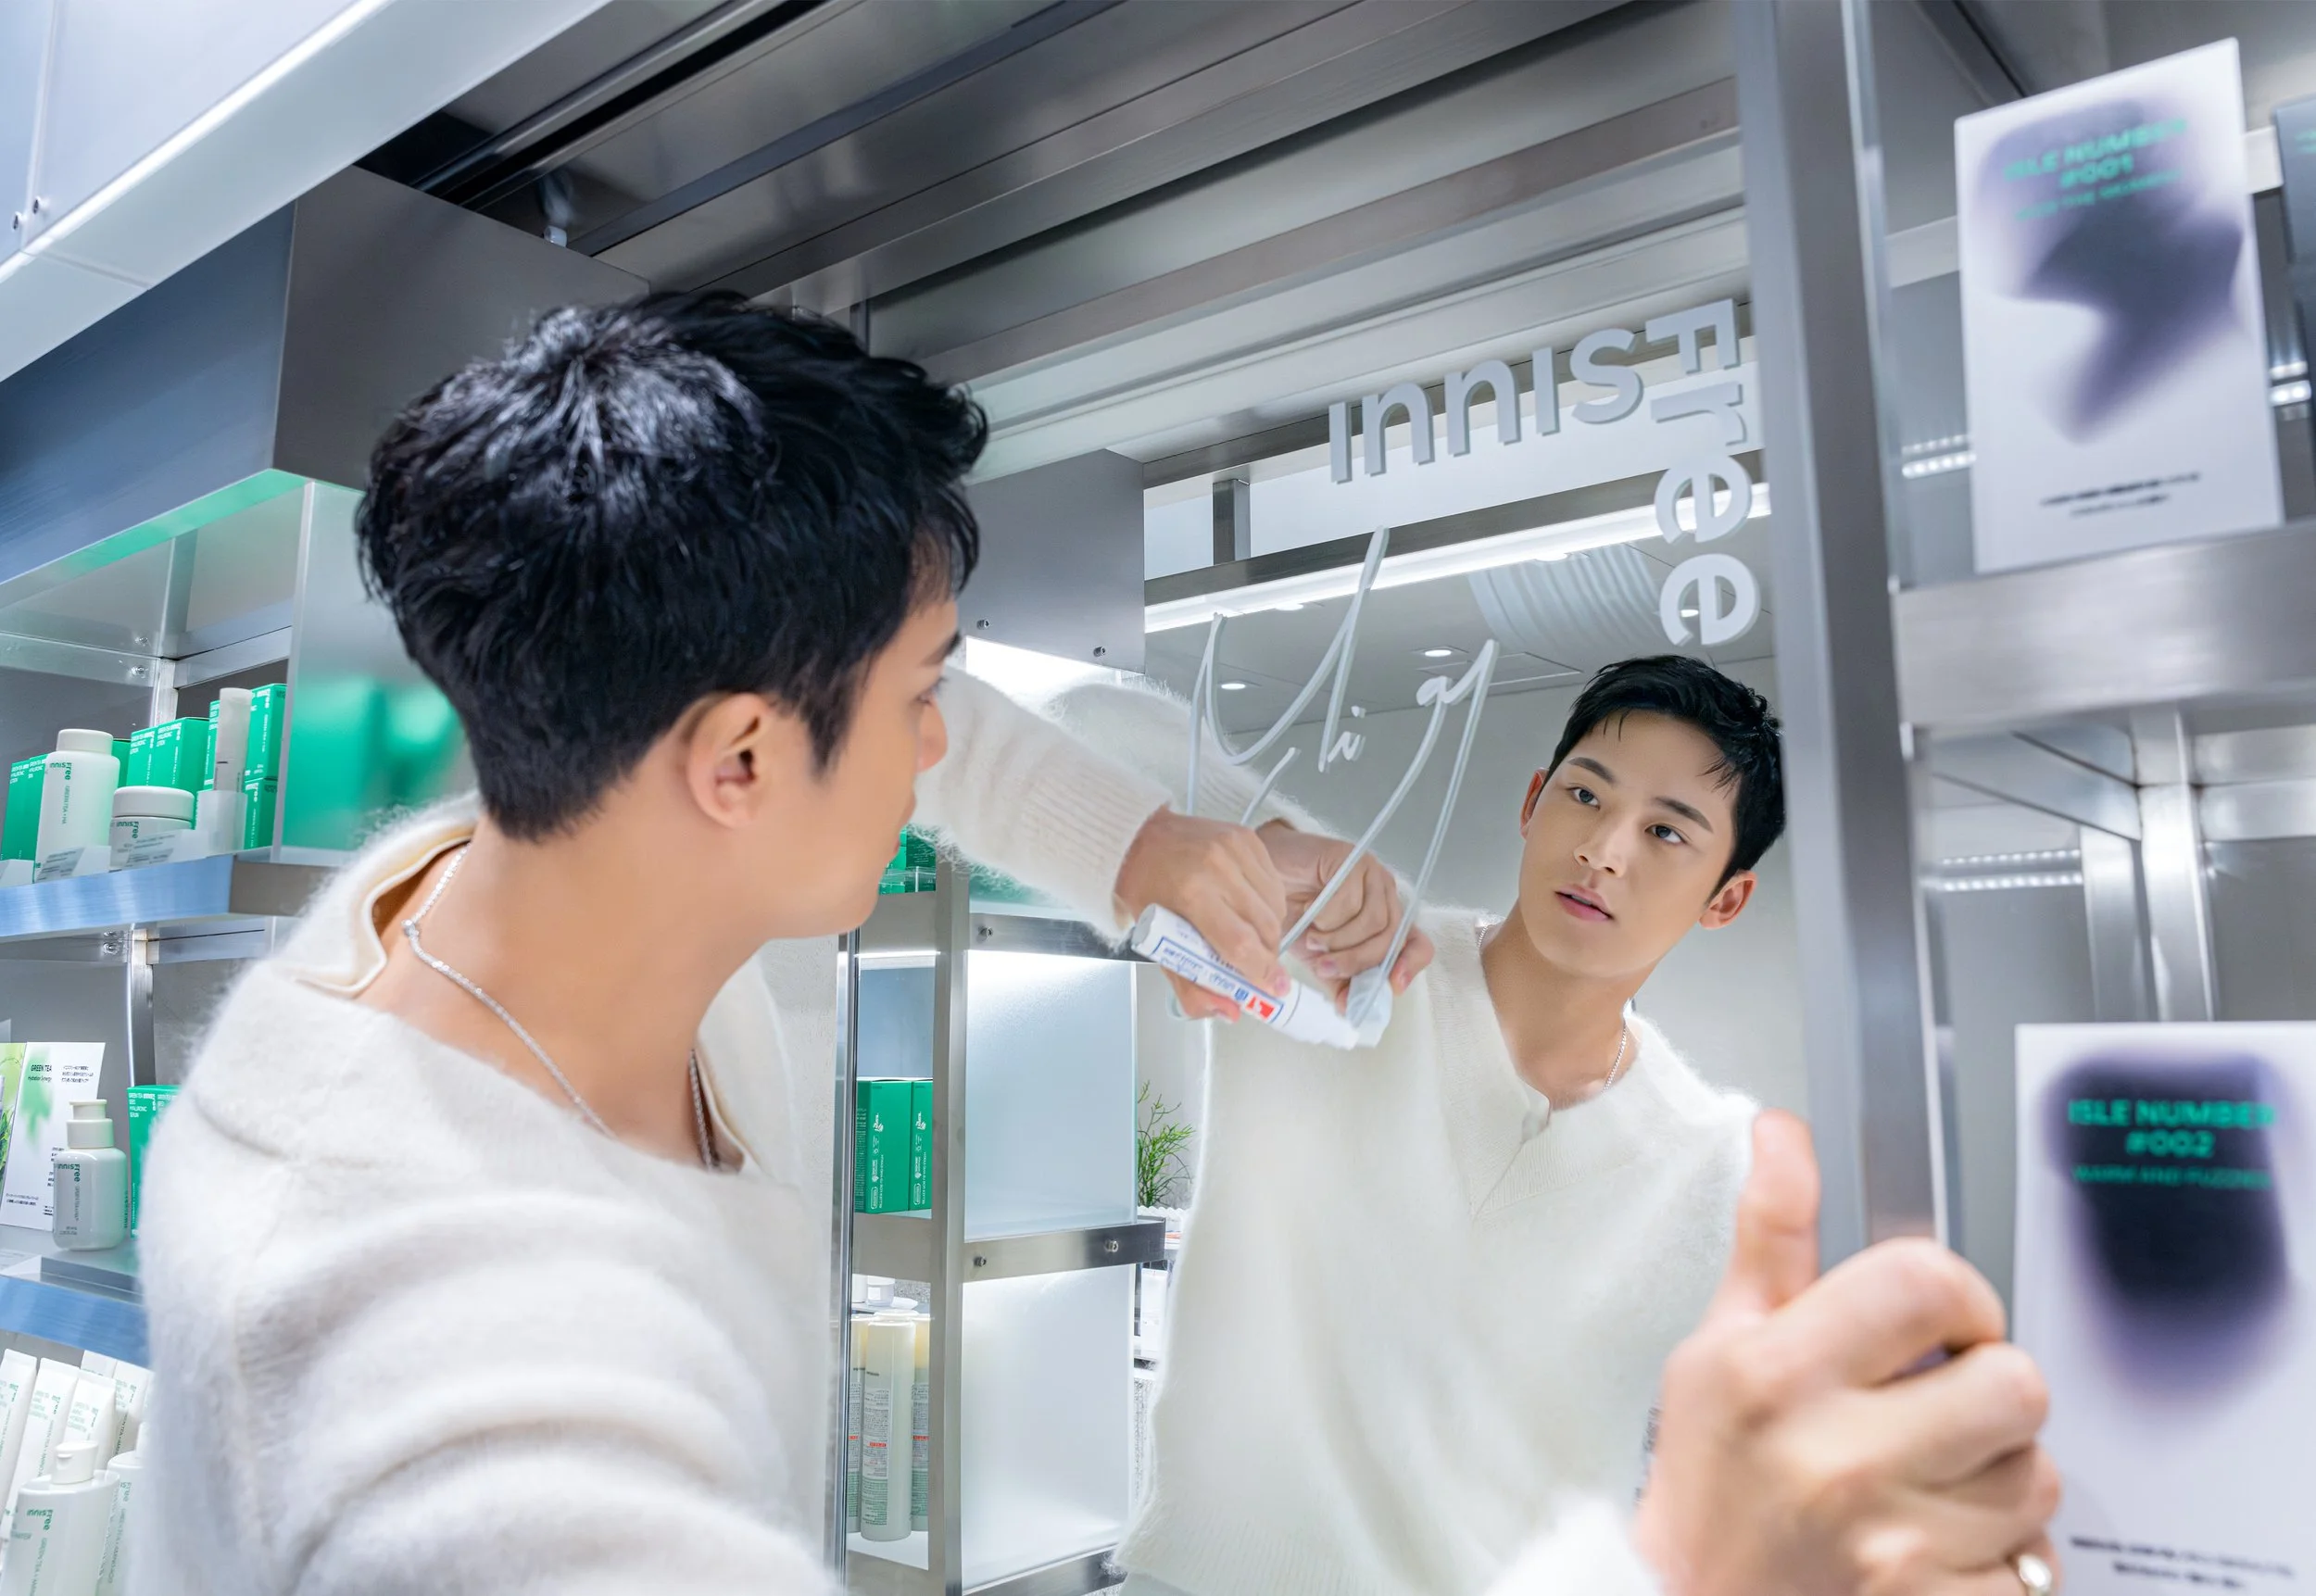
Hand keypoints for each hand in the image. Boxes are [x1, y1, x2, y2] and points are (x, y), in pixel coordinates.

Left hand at [1116, 808, 1288, 1021]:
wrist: (1137, 837)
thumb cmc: (1143, 886)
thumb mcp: (1155, 941)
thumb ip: (1191, 983)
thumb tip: (1228, 1010)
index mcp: (1190, 893)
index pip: (1239, 944)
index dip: (1260, 973)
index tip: (1272, 990)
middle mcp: (1217, 867)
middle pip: (1263, 928)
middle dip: (1267, 956)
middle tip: (1258, 968)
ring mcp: (1235, 848)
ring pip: (1275, 906)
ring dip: (1269, 931)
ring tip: (1250, 937)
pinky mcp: (1247, 837)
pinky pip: (1273, 883)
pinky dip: (1268, 904)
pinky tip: (1249, 908)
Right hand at [1255, 821, 1434, 1002]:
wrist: (1260, 884)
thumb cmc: (1293, 914)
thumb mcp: (1318, 957)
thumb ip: (1339, 980)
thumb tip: (1352, 1010)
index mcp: (1384, 920)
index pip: (1418, 944)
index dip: (1411, 965)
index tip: (1394, 985)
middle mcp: (1385, 897)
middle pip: (1390, 938)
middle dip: (1355, 960)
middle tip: (1323, 967)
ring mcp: (1371, 875)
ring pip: (1372, 922)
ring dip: (1337, 939)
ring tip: (1312, 937)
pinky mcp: (1351, 859)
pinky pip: (1348, 900)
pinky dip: (1325, 916)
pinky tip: (1307, 911)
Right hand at [1631, 1113, 2060, 1595]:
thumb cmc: (1710, 1485)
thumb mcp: (1715, 1349)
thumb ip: (1769, 1240)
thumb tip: (1783, 1135)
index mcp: (1776, 1373)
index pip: (1929, 1282)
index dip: (1958, 1296)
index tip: (1940, 1325)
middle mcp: (1836, 1458)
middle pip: (2015, 1384)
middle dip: (1989, 1394)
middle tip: (1938, 1413)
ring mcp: (1892, 1548)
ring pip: (2039, 1480)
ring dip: (1999, 1484)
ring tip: (1927, 1492)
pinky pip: (2036, 1571)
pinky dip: (2001, 1567)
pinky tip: (1935, 1556)